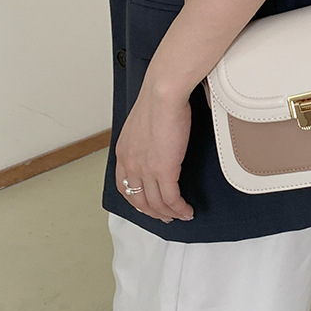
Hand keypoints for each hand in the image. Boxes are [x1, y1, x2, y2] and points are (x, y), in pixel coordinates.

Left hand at [114, 79, 194, 222]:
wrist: (163, 94)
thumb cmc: (157, 99)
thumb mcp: (141, 123)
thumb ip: (144, 138)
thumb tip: (156, 143)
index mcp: (124, 152)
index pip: (124, 186)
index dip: (136, 199)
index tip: (146, 204)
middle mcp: (131, 164)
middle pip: (139, 199)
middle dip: (153, 212)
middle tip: (164, 216)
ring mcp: (146, 170)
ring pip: (156, 203)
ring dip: (169, 213)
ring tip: (180, 215)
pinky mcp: (164, 170)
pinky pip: (172, 199)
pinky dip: (179, 208)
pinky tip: (186, 209)